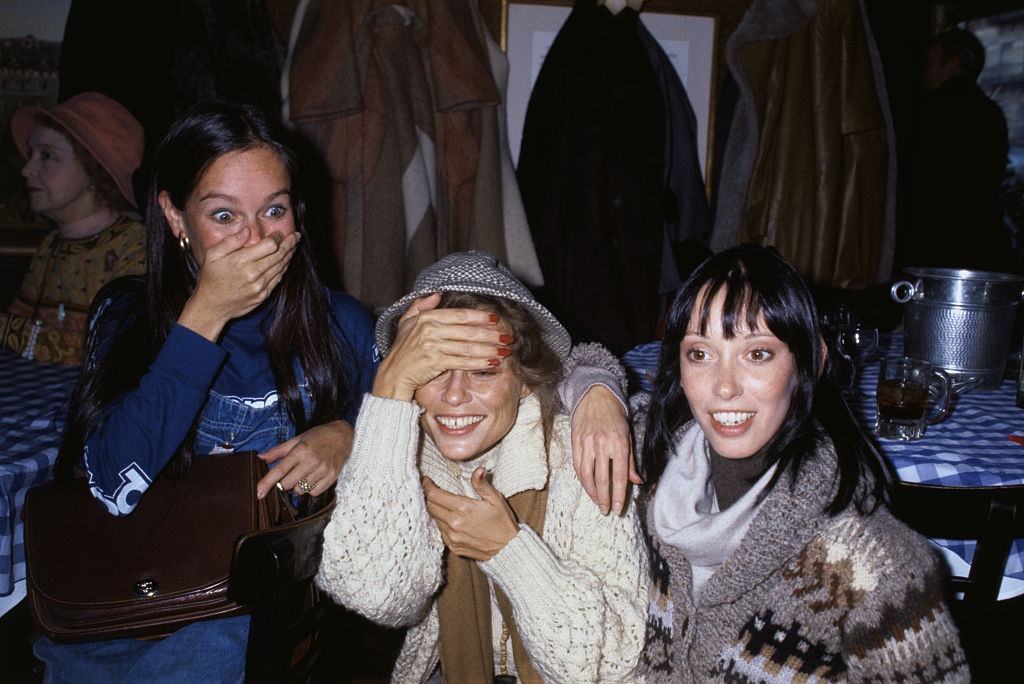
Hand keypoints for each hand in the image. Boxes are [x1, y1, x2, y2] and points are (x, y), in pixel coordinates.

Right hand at [179, 228, 301, 340]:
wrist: (212, 307)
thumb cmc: (211, 278)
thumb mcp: (213, 255)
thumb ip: (231, 241)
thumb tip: (247, 230)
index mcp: (241, 261)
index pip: (269, 245)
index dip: (278, 237)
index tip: (280, 233)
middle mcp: (254, 274)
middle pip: (279, 255)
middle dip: (290, 244)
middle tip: (296, 236)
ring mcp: (260, 286)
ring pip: (281, 267)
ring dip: (289, 255)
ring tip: (294, 246)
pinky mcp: (263, 295)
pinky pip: (278, 279)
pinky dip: (284, 269)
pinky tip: (286, 261)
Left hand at [255, 419, 353, 498]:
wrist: (344, 435)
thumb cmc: (318, 436)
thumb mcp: (297, 439)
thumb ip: (278, 450)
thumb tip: (260, 457)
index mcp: (300, 450)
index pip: (279, 470)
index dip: (267, 483)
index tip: (258, 493)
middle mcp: (311, 461)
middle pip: (287, 484)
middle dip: (285, 482)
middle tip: (291, 473)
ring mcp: (322, 470)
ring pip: (300, 490)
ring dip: (298, 486)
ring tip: (304, 474)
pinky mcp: (331, 477)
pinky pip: (313, 492)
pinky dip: (310, 488)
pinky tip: (314, 478)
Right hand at [372, 293, 509, 400]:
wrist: (393, 373)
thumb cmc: (402, 349)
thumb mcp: (406, 322)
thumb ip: (421, 306)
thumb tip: (437, 293)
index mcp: (427, 317)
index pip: (460, 315)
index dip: (480, 317)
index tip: (496, 319)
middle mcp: (430, 329)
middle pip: (468, 331)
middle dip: (491, 334)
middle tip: (507, 337)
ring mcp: (433, 346)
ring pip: (468, 347)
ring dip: (489, 349)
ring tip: (504, 351)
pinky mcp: (435, 362)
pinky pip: (462, 362)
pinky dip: (479, 362)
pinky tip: (492, 362)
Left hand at [423, 468, 518, 560]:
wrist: (508, 549)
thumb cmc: (503, 522)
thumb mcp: (495, 499)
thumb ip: (482, 484)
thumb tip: (478, 470)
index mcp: (463, 508)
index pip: (434, 495)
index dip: (427, 486)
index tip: (426, 480)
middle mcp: (454, 523)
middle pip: (430, 507)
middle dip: (429, 497)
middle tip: (431, 490)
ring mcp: (453, 537)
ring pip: (435, 519)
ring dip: (435, 510)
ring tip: (440, 504)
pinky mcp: (454, 547)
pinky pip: (441, 532)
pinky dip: (442, 524)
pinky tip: (449, 519)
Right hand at [571, 385, 640, 514]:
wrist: (596, 395)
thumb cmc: (616, 415)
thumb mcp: (629, 435)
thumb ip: (631, 460)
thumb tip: (637, 481)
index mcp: (619, 443)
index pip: (619, 474)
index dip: (619, 494)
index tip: (618, 508)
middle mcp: (602, 444)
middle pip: (602, 478)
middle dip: (604, 498)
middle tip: (606, 511)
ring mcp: (587, 442)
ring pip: (587, 474)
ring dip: (592, 492)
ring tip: (597, 502)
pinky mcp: (575, 441)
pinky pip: (578, 465)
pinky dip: (582, 479)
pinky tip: (587, 487)